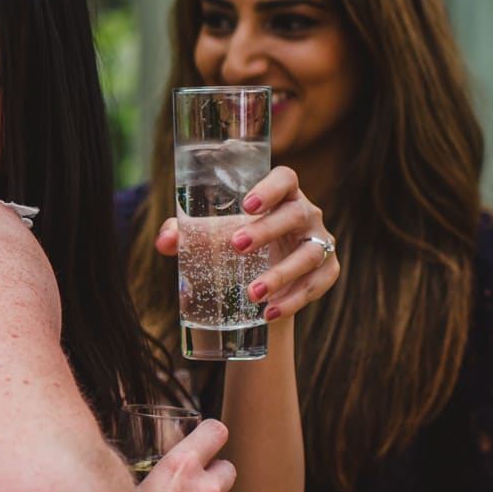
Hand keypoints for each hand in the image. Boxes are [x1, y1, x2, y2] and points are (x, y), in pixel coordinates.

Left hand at [151, 165, 338, 321]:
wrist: (260, 278)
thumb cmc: (234, 242)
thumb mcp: (211, 234)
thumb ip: (185, 234)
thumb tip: (165, 241)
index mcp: (281, 194)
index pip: (286, 178)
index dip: (270, 187)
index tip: (247, 204)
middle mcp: (306, 214)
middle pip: (296, 214)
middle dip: (268, 230)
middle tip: (237, 246)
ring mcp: (320, 241)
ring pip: (309, 254)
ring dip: (281, 274)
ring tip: (252, 294)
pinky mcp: (328, 271)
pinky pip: (317, 284)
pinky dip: (294, 301)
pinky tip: (270, 313)